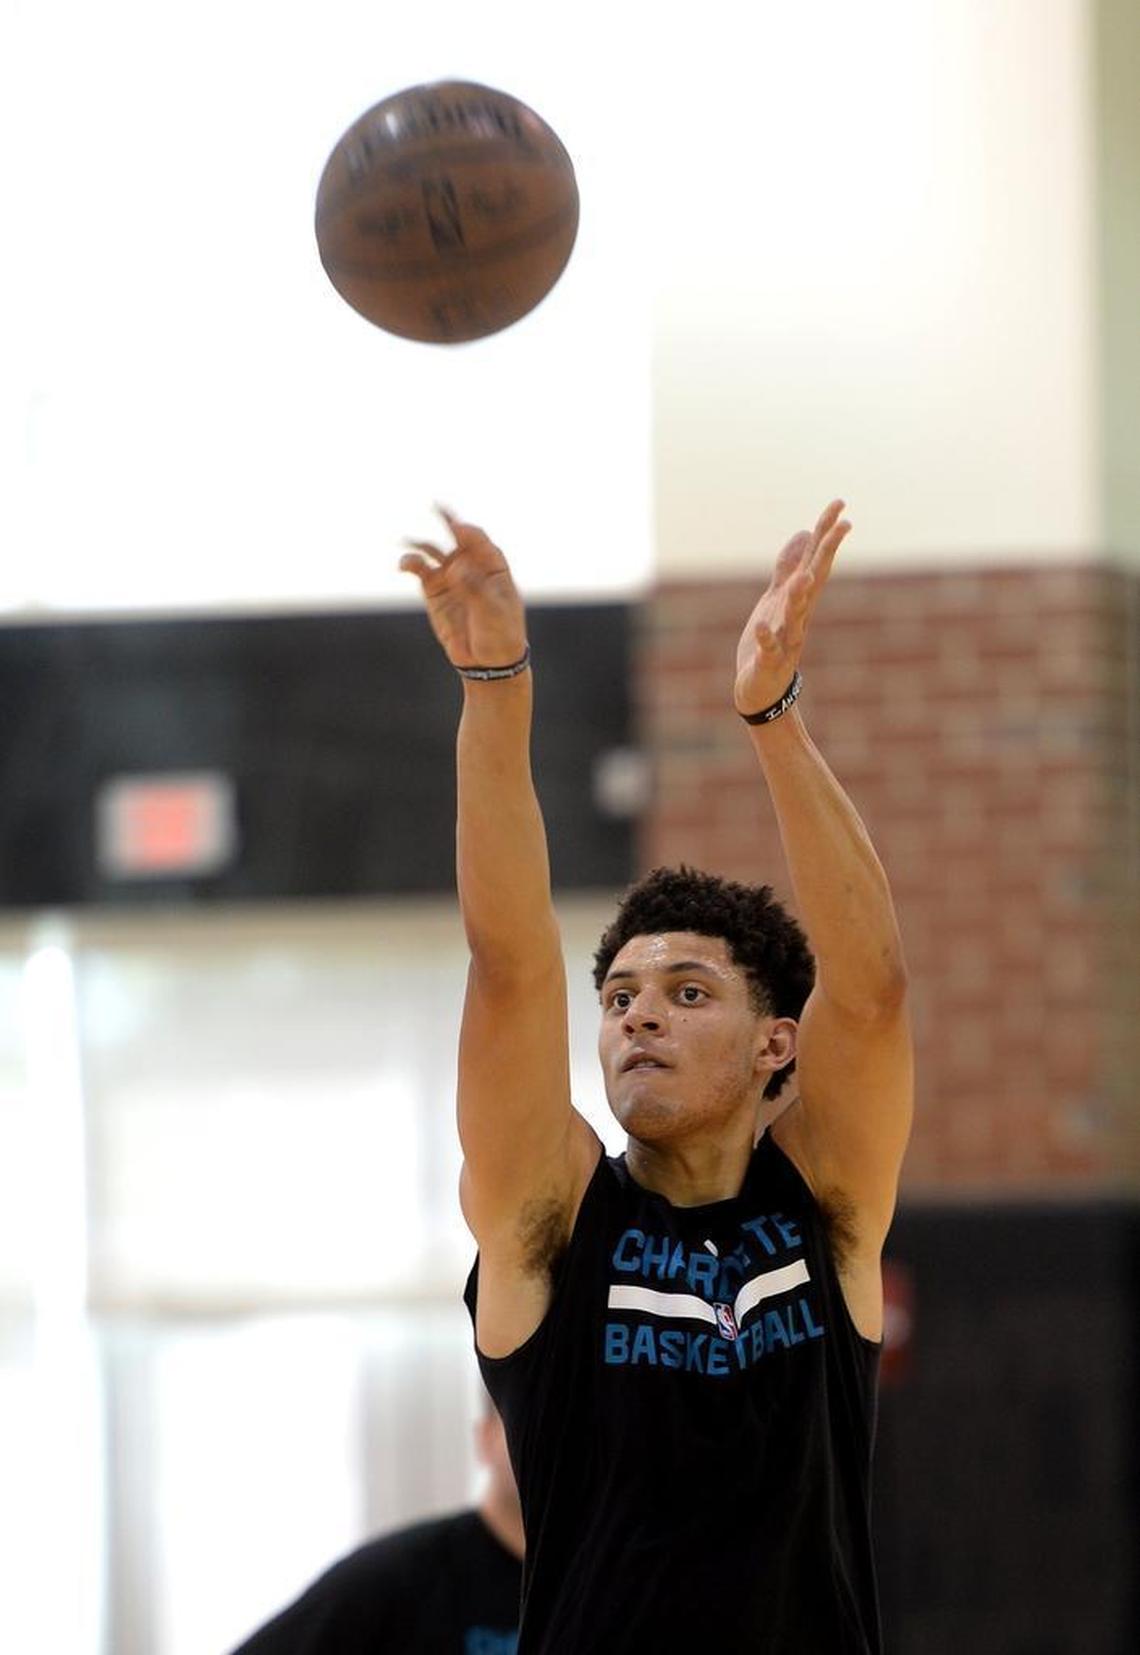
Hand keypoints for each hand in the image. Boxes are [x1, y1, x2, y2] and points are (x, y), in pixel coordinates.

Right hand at [400, 507, 527, 669]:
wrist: (487, 662)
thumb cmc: (500, 634)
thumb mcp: (493, 611)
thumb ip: (474, 588)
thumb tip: (454, 568)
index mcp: (493, 565)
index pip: (479, 540)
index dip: (468, 532)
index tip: (458, 529)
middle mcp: (470, 565)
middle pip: (456, 537)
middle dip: (446, 520)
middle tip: (435, 505)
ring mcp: (450, 577)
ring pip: (433, 552)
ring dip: (421, 546)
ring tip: (410, 552)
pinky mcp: (434, 591)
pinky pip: (420, 571)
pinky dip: (411, 565)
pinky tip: (404, 564)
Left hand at [734, 500, 850, 717]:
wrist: (761, 690)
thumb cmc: (770, 642)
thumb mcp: (777, 598)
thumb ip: (788, 566)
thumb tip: (803, 533)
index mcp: (800, 600)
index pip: (817, 560)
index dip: (826, 532)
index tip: (840, 503)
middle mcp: (799, 616)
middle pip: (815, 581)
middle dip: (827, 553)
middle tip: (843, 526)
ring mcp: (786, 639)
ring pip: (796, 615)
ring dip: (800, 597)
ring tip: (804, 578)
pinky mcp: (769, 661)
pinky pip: (768, 648)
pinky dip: (766, 638)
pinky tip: (761, 625)